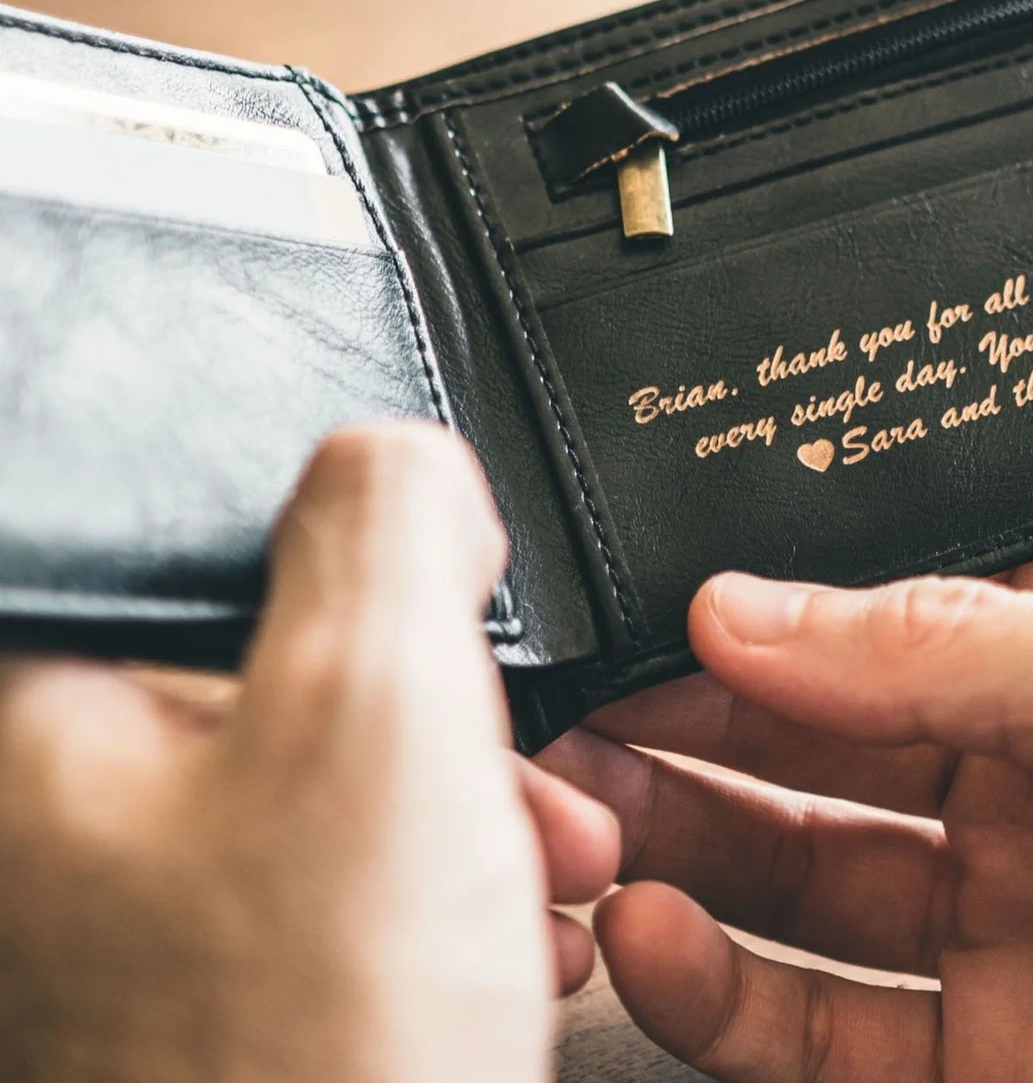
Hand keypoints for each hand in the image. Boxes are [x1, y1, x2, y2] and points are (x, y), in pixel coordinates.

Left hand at [0, 424, 618, 1082]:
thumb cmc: (308, 1063)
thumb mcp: (381, 711)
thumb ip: (388, 520)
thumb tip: (401, 461)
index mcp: (37, 716)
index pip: (213, 533)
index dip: (366, 561)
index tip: (451, 616)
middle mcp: (54, 814)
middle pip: (285, 661)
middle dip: (440, 710)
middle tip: (505, 769)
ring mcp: (121, 910)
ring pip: (322, 773)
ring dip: (458, 801)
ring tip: (533, 863)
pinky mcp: (199, 983)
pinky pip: (326, 870)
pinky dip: (429, 880)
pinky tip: (496, 929)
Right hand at [543, 518, 1032, 1082]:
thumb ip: (954, 645)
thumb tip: (755, 601)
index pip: (893, 599)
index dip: (765, 604)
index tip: (648, 612)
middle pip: (827, 733)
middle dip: (691, 726)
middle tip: (571, 723)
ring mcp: (1021, 918)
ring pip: (803, 874)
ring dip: (684, 850)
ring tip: (582, 827)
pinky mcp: (1004, 1059)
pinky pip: (830, 1018)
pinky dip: (728, 989)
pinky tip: (658, 943)